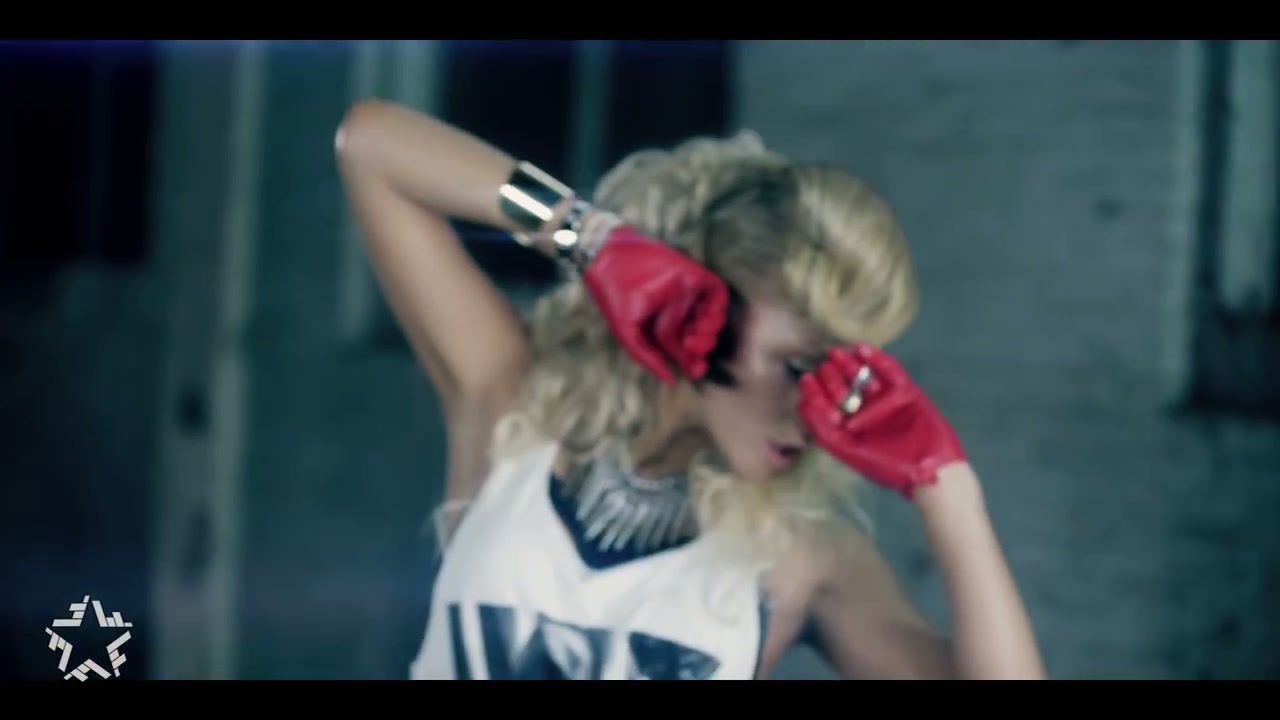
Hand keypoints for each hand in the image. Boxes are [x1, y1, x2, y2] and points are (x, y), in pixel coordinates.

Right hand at [583, 225, 728, 384]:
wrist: (611, 259)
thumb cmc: (615, 296)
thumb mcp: (628, 334)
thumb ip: (648, 358)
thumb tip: (671, 381)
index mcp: (662, 326)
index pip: (684, 349)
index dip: (693, 362)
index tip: (695, 372)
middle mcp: (677, 311)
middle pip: (701, 337)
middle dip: (702, 350)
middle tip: (694, 353)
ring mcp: (687, 294)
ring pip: (713, 318)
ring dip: (710, 332)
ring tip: (694, 335)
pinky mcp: (694, 276)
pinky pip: (718, 294)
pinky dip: (718, 308)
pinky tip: (703, 318)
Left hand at [798, 344, 965, 498]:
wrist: (929, 470)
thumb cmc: (888, 466)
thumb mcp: (848, 451)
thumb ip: (823, 430)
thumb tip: (803, 404)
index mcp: (851, 428)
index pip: (830, 405)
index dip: (817, 392)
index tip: (807, 378)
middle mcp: (867, 412)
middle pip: (846, 387)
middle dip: (833, 376)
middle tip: (825, 365)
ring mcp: (887, 401)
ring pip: (865, 376)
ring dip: (851, 364)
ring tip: (838, 353)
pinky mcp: (907, 392)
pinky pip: (891, 372)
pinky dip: (879, 360)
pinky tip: (864, 350)